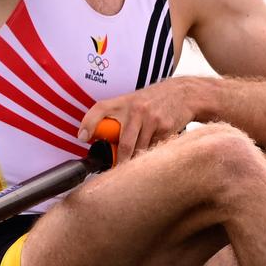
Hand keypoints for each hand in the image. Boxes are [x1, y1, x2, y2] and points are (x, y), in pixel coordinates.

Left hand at [78, 79, 198, 160]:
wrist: (183, 94)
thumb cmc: (153, 100)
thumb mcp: (133, 102)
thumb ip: (118, 117)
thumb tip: (97, 138)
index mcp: (124, 102)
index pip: (100, 109)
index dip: (89, 123)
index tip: (82, 138)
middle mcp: (137, 109)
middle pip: (125, 143)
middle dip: (120, 161)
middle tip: (114, 171)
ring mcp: (152, 119)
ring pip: (140, 150)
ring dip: (135, 160)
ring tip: (134, 164)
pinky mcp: (166, 128)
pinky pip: (154, 149)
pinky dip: (150, 154)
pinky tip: (152, 150)